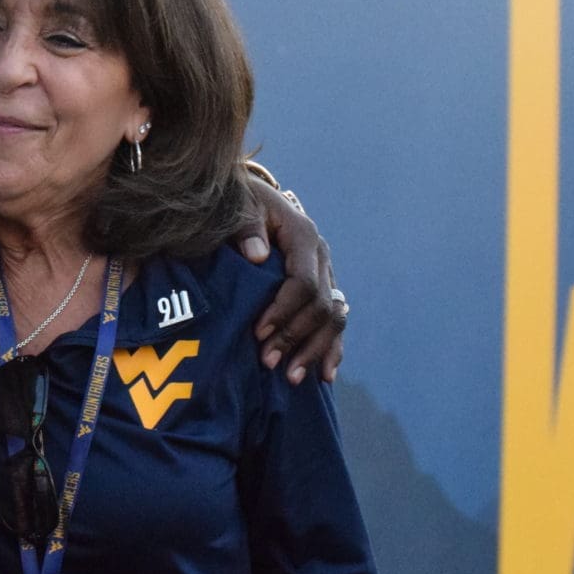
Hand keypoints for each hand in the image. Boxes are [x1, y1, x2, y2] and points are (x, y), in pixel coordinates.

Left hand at [238, 175, 345, 383]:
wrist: (249, 195)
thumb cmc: (238, 201)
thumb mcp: (238, 205)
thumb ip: (246, 227)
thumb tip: (256, 256)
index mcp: (303, 235)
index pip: (303, 282)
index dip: (284, 311)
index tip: (259, 333)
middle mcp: (320, 255)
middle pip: (321, 305)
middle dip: (295, 337)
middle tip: (268, 362)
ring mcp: (325, 272)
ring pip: (333, 318)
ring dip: (315, 350)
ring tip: (292, 378)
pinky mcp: (321, 286)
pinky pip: (335, 320)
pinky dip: (331, 347)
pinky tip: (324, 374)